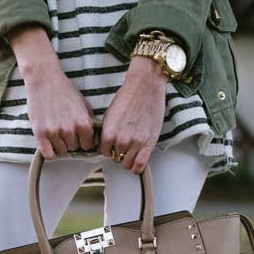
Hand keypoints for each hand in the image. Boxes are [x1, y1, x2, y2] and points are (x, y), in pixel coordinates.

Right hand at [8, 25, 95, 158]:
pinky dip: (51, 153)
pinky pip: (49, 154)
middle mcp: (70, 129)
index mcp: (83, 123)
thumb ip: (88, 121)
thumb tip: (92, 137)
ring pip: (61, 151)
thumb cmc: (64, 91)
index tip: (78, 137)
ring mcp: (55, 132)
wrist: (45, 80)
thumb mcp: (83, 105)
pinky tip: (50, 144)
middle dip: (71, 141)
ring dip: (60, 145)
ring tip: (57, 133)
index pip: (87, 145)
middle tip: (64, 130)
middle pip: (74, 148)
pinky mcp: (40, 133)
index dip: (83, 141)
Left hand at [100, 57, 167, 173]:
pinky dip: (137, 167)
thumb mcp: (110, 115)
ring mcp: (136, 143)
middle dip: (117, 153)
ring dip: (127, 159)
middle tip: (122, 146)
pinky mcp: (149, 143)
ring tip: (130, 151)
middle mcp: (121, 140)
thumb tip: (106, 144)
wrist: (145, 86)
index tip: (112, 145)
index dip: (108, 148)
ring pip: (127, 163)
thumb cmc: (128, 96)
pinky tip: (136, 164)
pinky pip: (140, 164)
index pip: (103, 152)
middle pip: (115, 158)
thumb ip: (108, 131)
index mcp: (108, 133)